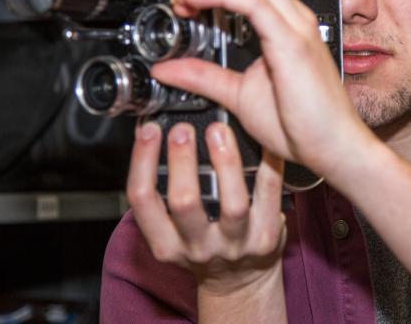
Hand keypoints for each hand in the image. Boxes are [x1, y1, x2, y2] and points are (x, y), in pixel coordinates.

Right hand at [127, 119, 287, 295]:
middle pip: (184, 202)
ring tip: (219, 131)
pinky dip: (268, 165)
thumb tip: (156, 132)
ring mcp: (234, 244)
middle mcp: (197, 246)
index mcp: (165, 242)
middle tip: (182, 129)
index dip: (141, 161)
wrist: (240, 281)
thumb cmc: (204, 243)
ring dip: (225, 162)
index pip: (142, 200)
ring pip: (232, 204)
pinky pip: (269, 195)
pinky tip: (263, 141)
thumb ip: (165, 190)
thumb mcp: (172, 229)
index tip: (148, 130)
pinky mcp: (265, 238)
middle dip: (181, 160)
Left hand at [151, 0, 375, 179]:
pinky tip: (197, 3)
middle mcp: (293, 19)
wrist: (334, 149)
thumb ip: (205, 77)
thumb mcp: (239, 95)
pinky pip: (253, 3)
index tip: (185, 1)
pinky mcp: (292, 42)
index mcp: (285, 26)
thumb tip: (168, 69)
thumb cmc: (304, 126)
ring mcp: (295, 27)